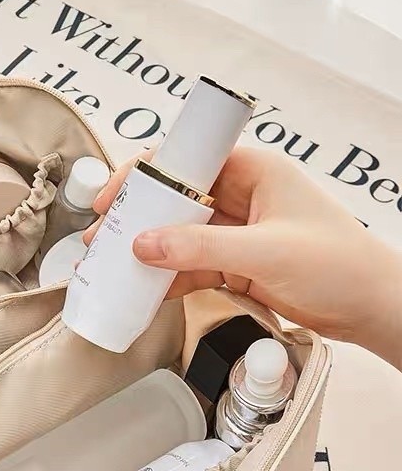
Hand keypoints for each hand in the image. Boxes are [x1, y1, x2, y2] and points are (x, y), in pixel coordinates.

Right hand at [87, 147, 401, 368]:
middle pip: (174, 201)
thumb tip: (143, 244)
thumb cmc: (338, 264)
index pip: (186, 162)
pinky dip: (166, 279)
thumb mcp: (265, 251)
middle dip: (135, 218)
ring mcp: (235, 233)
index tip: (112, 198)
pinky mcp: (234, 266)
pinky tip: (142, 289)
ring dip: (145, 252)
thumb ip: (200, 248)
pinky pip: (189, 268)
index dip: (144, 176)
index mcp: (253, 171)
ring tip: (108, 267)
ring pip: (177, 237)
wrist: (370, 307)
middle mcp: (240, 197)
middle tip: (100, 238)